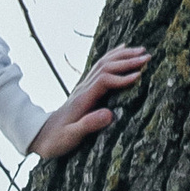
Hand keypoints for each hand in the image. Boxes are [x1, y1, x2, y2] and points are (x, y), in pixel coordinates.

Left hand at [32, 43, 149, 160]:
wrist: (42, 136)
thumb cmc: (57, 140)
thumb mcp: (71, 137)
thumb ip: (88, 125)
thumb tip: (109, 115)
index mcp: (83, 99)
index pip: (104, 80)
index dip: (121, 77)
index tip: (139, 76)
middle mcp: (84, 88)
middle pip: (106, 67)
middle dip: (127, 61)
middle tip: (148, 57)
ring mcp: (84, 87)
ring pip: (104, 63)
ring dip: (123, 55)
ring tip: (141, 50)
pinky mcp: (86, 89)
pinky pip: (101, 67)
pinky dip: (113, 57)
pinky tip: (122, 51)